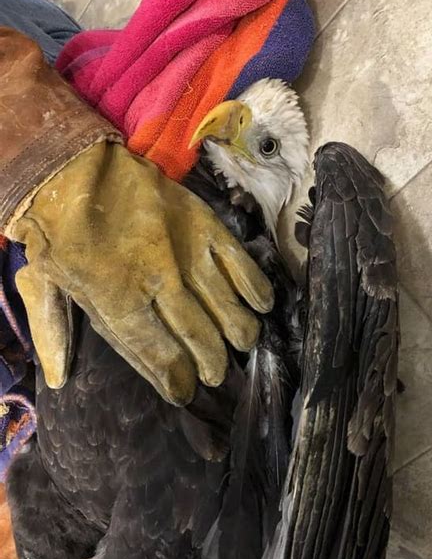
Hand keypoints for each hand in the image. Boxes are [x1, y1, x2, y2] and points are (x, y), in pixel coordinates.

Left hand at [10, 143, 272, 404]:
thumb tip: (60, 380)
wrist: (76, 166)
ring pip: (228, 307)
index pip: (162, 356)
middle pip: (201, 339)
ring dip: (240, 334)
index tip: (186, 392)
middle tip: (216, 374)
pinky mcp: (206, 224)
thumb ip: (52, 331)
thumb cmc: (60, 230)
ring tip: (241, 344)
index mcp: (117, 301)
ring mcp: (187, 251)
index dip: (179, 381)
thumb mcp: (42, 280)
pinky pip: (241, 264)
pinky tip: (262, 306)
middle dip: (213, 365)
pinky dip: (256, 289)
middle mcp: (159, 281)